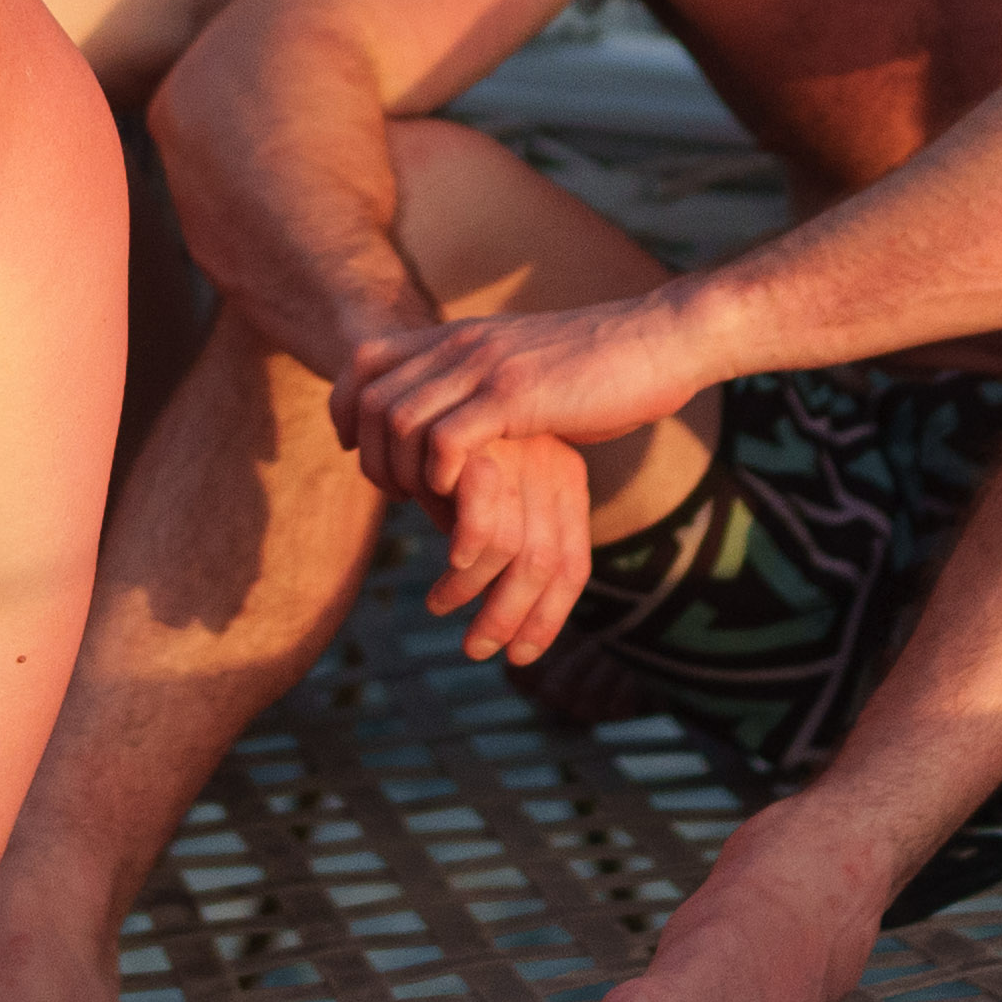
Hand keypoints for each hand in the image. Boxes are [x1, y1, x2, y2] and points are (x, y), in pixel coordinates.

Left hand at [337, 283, 717, 514]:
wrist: (661, 340)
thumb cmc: (604, 366)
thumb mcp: (526, 366)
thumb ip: (487, 382)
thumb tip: (464, 418)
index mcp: (460, 336)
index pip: (364, 359)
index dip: (347, 407)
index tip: (359, 448)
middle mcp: (461, 344)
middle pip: (369, 397)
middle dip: (371, 455)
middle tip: (397, 492)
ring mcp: (486, 367)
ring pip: (397, 420)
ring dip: (401, 472)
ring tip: (425, 501)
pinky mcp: (515, 396)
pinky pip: (443, 438)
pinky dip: (436, 476)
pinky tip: (457, 496)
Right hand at [418, 427, 608, 665]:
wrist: (429, 347)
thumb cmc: (458, 420)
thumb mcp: (493, 473)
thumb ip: (493, 519)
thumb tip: (485, 591)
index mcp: (563, 477)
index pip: (571, 565)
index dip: (548, 616)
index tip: (521, 654)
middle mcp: (553, 466)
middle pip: (553, 567)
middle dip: (513, 618)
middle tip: (478, 650)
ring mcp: (522, 451)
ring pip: (522, 554)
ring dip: (479, 595)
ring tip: (442, 606)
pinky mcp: (484, 438)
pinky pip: (484, 520)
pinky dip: (467, 549)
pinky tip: (448, 557)